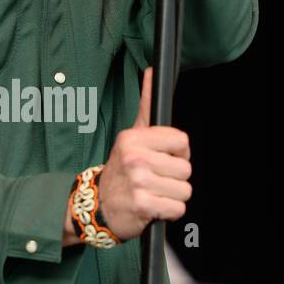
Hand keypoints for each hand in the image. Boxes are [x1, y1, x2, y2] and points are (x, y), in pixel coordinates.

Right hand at [97, 67, 191, 241]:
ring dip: (172, 197)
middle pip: (186, 169)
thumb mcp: (131, 135)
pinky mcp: (143, 205)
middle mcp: (135, 157)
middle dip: (175, 178)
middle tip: (155, 180)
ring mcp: (138, 182)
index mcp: (134, 138)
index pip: (182, 141)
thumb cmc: (121, 169)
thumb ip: (146, 105)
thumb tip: (151, 71)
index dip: (179, 153)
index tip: (164, 158)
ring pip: (184, 190)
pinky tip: (153, 207)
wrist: (98, 205)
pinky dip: (168, 213)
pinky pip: (177, 209)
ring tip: (154, 193)